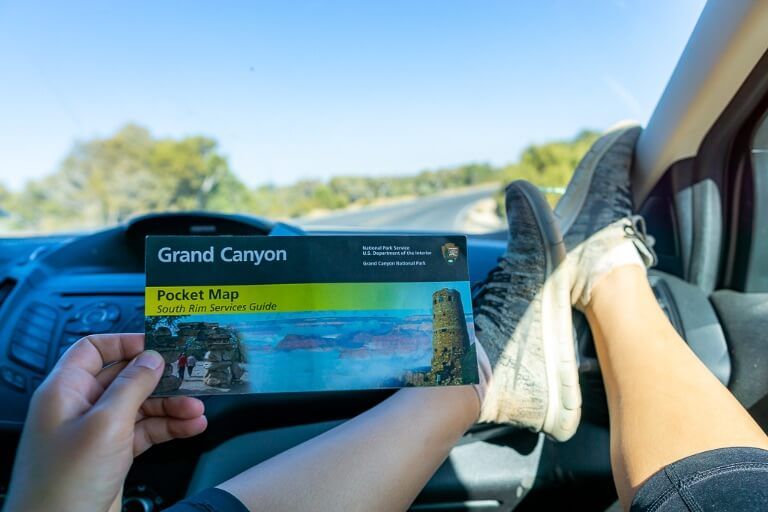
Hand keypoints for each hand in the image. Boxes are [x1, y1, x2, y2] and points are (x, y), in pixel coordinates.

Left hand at [5, 334, 207, 511]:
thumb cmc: (62, 485)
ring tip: (196, 410)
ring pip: (141, 406)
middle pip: (125, 378)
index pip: (94, 349)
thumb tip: (151, 358)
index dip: (126, 343)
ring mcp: (97, 432)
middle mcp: (80, 407)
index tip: (157, 346)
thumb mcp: (105, 424)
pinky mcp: (112, 454)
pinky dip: (169, 428)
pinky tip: (189, 427)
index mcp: (66, 390)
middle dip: (159, 379)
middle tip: (188, 377)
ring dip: (171, 406)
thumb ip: (132, 386)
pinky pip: (146, 430)